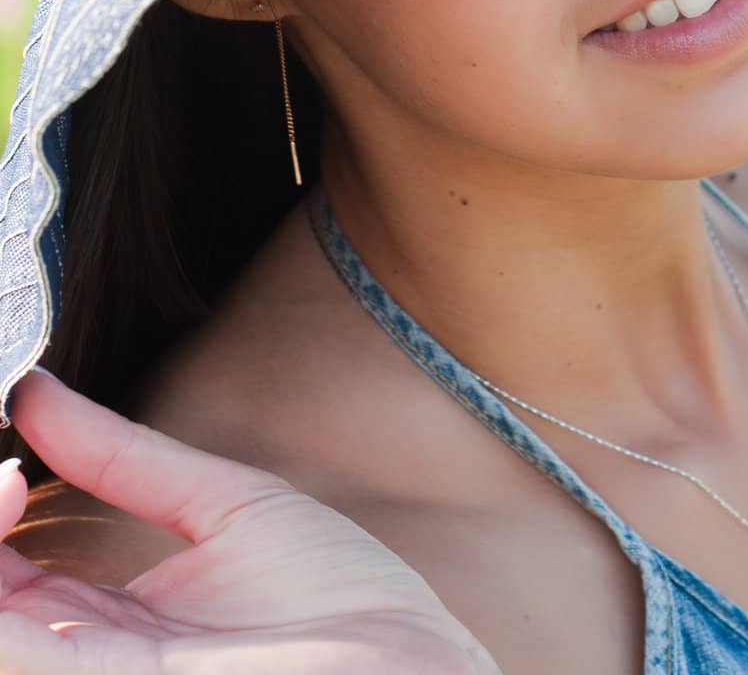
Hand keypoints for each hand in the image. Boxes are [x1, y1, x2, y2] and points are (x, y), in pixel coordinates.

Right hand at [0, 369, 501, 673]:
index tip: (5, 453)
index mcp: (111, 627)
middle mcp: (91, 661)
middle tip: (2, 474)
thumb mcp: (227, 507)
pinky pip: (25, 662)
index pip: (4, 578)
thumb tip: (37, 392)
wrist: (414, 671)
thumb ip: (126, 457)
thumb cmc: (342, 607)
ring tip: (2, 485)